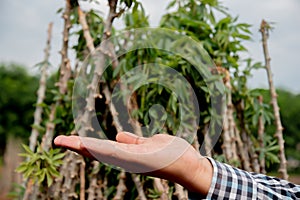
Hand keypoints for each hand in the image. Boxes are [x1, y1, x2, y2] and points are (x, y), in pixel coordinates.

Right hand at [54, 132, 212, 194]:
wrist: (189, 165)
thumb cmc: (170, 154)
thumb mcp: (148, 144)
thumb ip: (133, 142)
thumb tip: (117, 136)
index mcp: (128, 155)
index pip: (102, 148)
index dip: (85, 144)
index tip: (68, 139)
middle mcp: (127, 160)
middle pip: (98, 152)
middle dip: (78, 146)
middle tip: (58, 140)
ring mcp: (133, 161)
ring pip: (104, 153)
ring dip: (85, 147)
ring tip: (66, 141)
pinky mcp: (142, 160)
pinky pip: (120, 154)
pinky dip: (103, 149)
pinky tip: (90, 145)